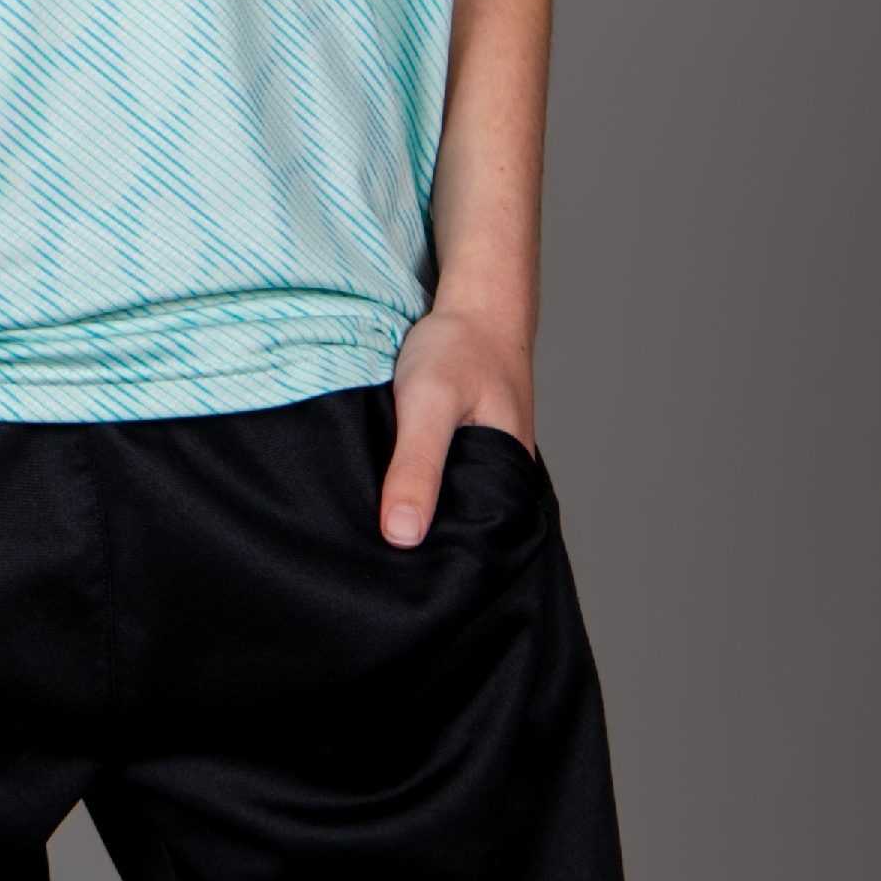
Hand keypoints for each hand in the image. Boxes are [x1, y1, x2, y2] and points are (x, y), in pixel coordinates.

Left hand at [380, 303, 533, 546]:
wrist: (473, 308)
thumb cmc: (460, 349)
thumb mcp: (429, 403)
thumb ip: (417, 466)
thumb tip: (402, 537)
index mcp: (510, 487)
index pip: (472, 548)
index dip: (432, 561)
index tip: (387, 572)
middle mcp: (504, 487)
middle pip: (457, 534)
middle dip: (418, 542)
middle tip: (369, 552)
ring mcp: (485, 472)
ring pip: (446, 510)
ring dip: (415, 513)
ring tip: (373, 528)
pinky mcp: (465, 458)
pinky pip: (439, 486)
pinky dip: (415, 488)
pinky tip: (387, 489)